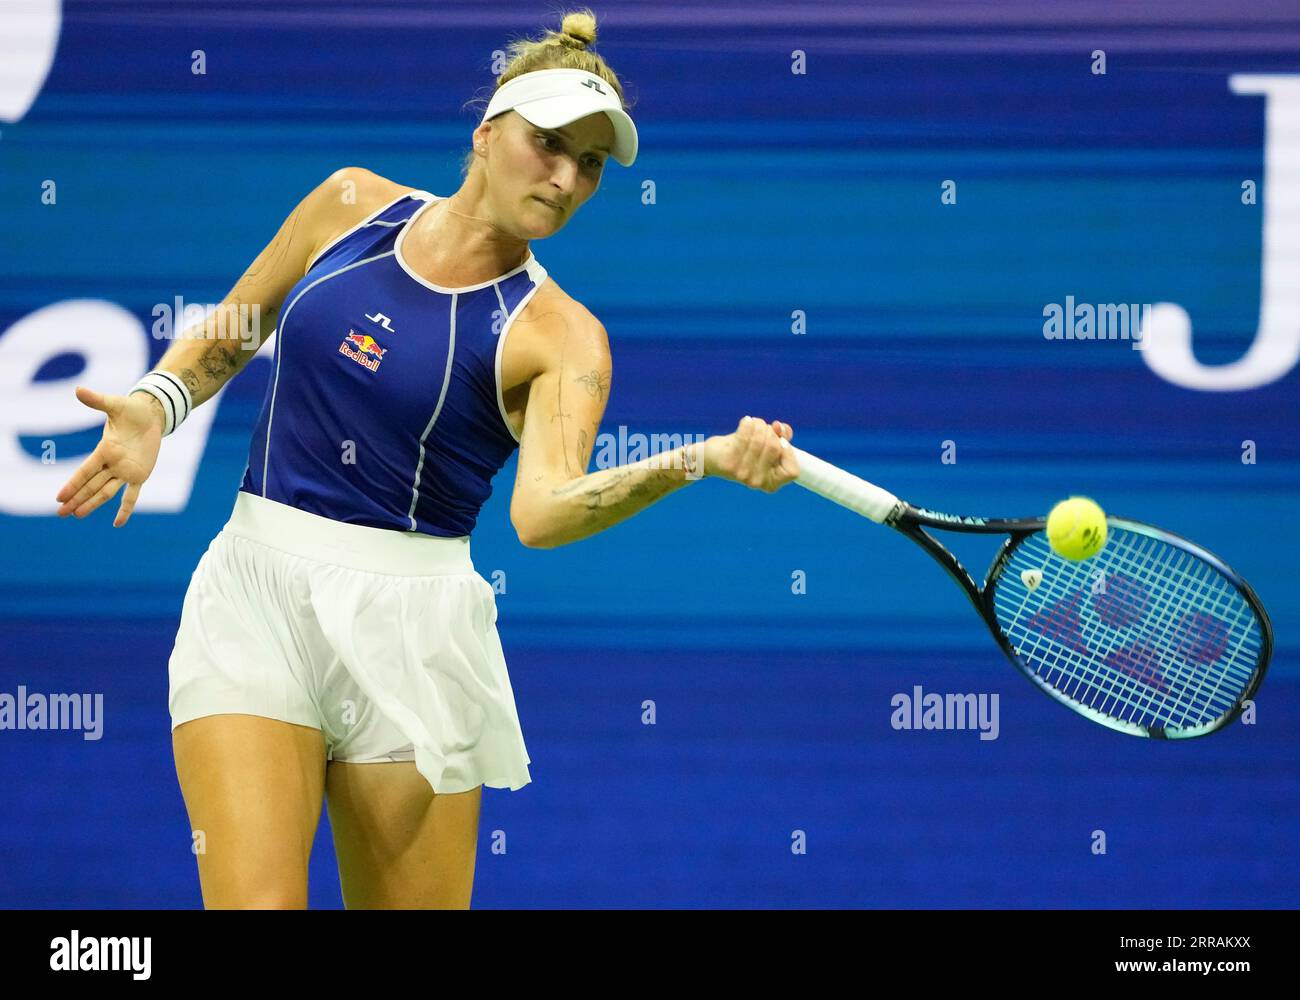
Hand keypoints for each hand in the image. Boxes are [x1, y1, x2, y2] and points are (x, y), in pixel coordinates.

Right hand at [55, 386, 165, 526]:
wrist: (150, 415)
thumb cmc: (130, 410)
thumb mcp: (115, 405)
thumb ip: (97, 400)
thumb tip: (78, 390)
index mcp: (104, 450)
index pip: (85, 471)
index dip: (73, 484)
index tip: (59, 497)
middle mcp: (112, 463)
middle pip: (91, 485)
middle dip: (77, 499)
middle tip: (61, 513)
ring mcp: (125, 471)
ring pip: (106, 492)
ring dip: (92, 504)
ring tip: (77, 515)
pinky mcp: (139, 475)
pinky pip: (131, 495)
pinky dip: (126, 509)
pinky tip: (118, 524)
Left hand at [702, 415, 799, 491]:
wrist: (710, 459)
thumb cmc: (742, 451)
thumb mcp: (764, 446)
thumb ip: (780, 437)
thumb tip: (782, 428)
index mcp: (770, 483)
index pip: (792, 471)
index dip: (789, 452)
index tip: (781, 439)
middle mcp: (757, 482)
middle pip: (774, 447)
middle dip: (770, 431)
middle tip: (763, 427)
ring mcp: (742, 475)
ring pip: (759, 439)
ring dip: (759, 424)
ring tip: (754, 423)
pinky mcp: (728, 464)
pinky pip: (744, 437)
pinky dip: (747, 424)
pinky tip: (746, 421)